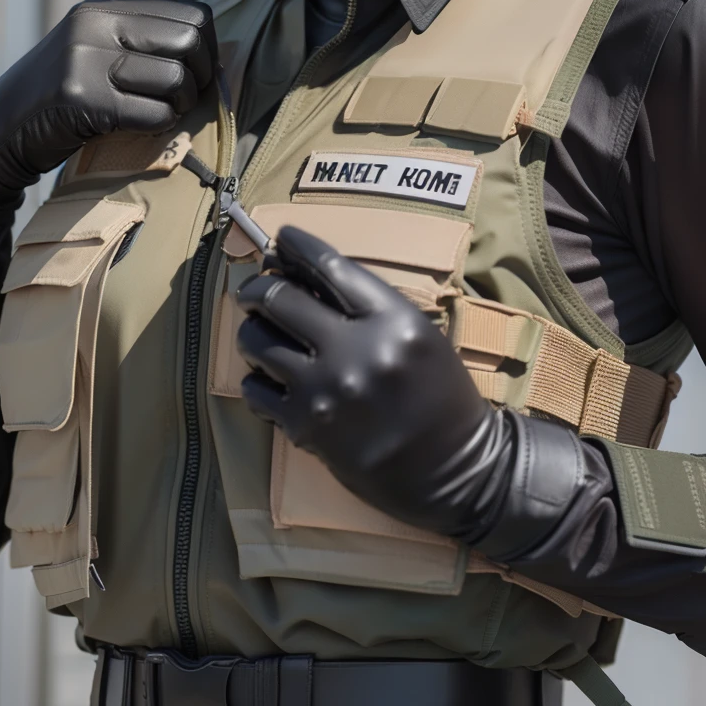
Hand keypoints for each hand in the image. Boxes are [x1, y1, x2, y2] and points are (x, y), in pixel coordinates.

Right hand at [0, 0, 216, 192]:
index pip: (191, 13)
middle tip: (183, 96)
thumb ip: (142, 34)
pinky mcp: (81, 98)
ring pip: (175, 79)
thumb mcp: (97, 44)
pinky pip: (153, 113)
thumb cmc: (63, 92)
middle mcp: (95, 22)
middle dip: (199, 76)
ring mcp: (85, 58)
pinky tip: (140, 124)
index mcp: (105, 4)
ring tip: (160, 111)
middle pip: (189, 41)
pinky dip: (159, 125)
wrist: (2, 126)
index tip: (195, 70)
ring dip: (179, 105)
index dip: (206, 47)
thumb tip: (210, 46)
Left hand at [236, 224, 574, 548]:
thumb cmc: (439, 395)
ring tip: (261, 334)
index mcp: (393, 319)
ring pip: (257, 341)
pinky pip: (255, 388)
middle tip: (253, 288)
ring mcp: (327, 390)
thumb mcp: (417, 334)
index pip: (329, 265)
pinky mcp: (306, 427)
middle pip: (279, 298)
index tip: (281, 237)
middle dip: (257, 286)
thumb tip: (300, 270)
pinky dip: (257, 378)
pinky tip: (269, 378)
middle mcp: (357, 350)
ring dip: (253, 331)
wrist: (452, 468)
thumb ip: (367, 304)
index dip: (296, 246)